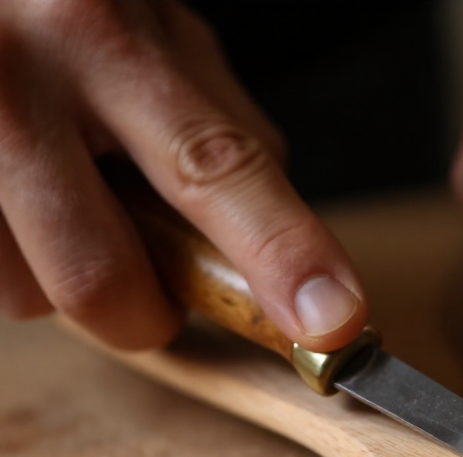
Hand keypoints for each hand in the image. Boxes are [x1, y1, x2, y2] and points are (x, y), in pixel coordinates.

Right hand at [0, 0, 366, 351]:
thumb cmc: (76, 31)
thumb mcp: (161, 51)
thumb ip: (224, 147)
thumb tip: (282, 264)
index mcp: (109, 39)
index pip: (216, 167)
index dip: (282, 253)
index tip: (332, 320)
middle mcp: (18, 77)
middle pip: (103, 282)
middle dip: (146, 314)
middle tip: (151, 282)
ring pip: (34, 297)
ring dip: (72, 279)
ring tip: (65, 206)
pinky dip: (26, 267)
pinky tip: (24, 207)